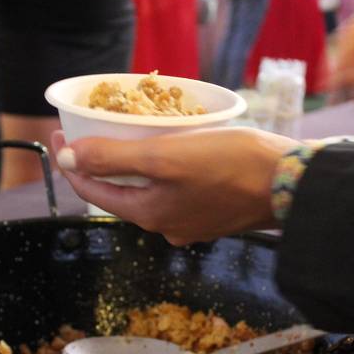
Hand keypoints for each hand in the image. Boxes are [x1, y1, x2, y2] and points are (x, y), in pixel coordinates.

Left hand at [52, 128, 298, 245]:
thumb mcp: (165, 156)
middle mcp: (166, 225)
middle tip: (93, 128)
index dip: (71, 160)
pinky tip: (174, 148)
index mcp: (148, 214)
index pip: (92, 189)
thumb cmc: (231, 165)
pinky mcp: (214, 212)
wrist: (293, 183)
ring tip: (131, 132)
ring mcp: (192, 221)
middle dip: (102, 160)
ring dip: (134, 163)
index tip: (60, 132)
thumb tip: (70, 159)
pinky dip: (164, 168)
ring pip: (149, 189)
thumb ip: (114, 159)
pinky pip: (176, 188)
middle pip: (120, 190)